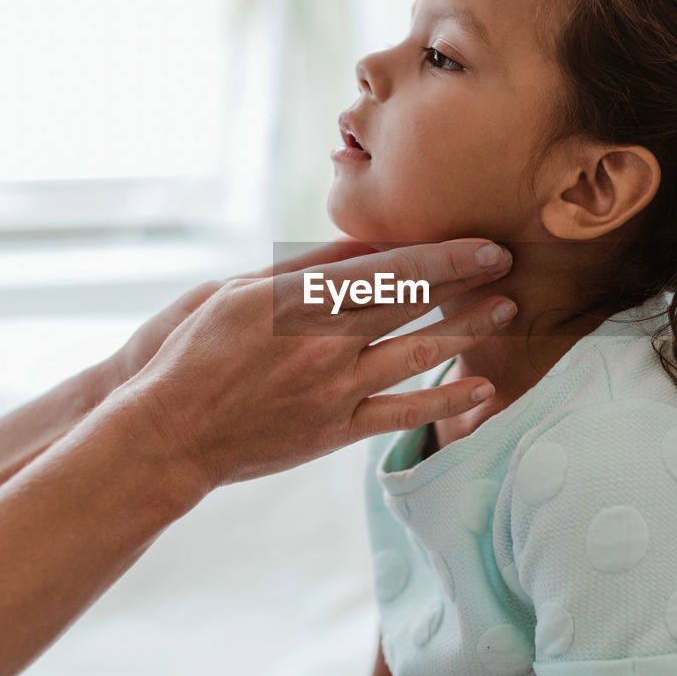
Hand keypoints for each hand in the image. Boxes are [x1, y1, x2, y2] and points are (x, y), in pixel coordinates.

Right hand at [107, 237, 515, 492]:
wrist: (169, 433)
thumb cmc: (195, 353)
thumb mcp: (237, 292)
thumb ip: (305, 271)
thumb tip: (360, 245)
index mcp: (301, 301)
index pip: (391, 269)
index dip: (445, 254)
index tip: (483, 242)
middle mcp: (327, 343)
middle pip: (415, 302)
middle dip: (467, 279)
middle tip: (507, 261)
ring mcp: (336, 389)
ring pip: (420, 352)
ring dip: (469, 328)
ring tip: (506, 308)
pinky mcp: (336, 431)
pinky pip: (404, 413)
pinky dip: (446, 402)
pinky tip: (482, 388)